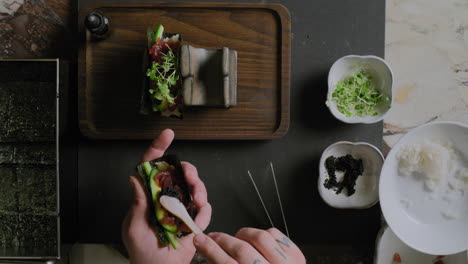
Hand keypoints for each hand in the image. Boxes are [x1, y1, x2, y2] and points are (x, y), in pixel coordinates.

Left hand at [122, 129, 211, 263]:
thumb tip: (134, 178)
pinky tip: (196, 222)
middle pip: (180, 173)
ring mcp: (182, 209)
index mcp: (149, 196)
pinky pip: (205, 210)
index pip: (152, 167)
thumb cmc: (142, 253)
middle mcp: (167, 198)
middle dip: (189, 170)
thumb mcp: (134, 229)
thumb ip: (137, 204)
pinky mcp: (194, 220)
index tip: (168, 135)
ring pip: (196, 187)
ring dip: (200, 189)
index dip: (159, 148)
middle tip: (190, 177)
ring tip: (197, 200)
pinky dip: (204, 213)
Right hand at [193, 227, 305, 263]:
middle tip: (211, 237)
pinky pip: (275, 234)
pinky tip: (254, 239)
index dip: (211, 250)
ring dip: (242, 234)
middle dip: (222, 240)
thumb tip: (212, 258)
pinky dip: (262, 234)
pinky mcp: (296, 256)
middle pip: (242, 250)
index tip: (200, 241)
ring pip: (260, 237)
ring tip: (234, 237)